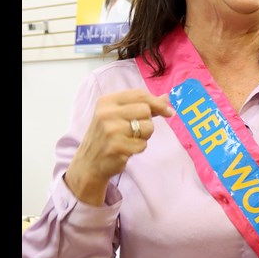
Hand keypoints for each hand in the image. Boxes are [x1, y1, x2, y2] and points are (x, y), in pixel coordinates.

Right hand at [65, 89, 174, 204]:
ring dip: (144, 136)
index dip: (157, 102)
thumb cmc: (108, 136)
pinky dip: (139, 148)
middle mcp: (106, 113)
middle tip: (136, 130)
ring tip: (129, 139)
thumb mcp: (118, 115)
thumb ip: (142, 105)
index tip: (169, 111)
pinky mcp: (116, 147)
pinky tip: (126, 149)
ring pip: (147, 127)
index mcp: (106, 101)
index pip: (139, 94)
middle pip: (146, 110)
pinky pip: (143, 145)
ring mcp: (111, 130)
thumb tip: (167, 98)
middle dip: (147, 121)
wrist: (90, 163)